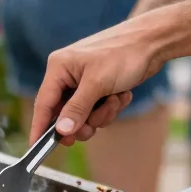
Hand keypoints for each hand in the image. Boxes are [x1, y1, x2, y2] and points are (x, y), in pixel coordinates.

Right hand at [29, 17, 166, 145]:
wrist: (153, 42)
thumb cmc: (122, 54)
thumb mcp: (97, 84)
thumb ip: (77, 109)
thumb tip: (60, 131)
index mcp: (59, 68)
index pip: (43, 104)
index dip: (40, 128)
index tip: (37, 149)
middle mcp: (67, 75)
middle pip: (64, 115)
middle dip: (83, 122)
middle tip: (92, 128)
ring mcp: (83, 82)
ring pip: (84, 115)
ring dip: (102, 114)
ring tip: (116, 99)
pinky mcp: (98, 87)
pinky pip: (98, 110)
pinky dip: (111, 107)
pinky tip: (122, 93)